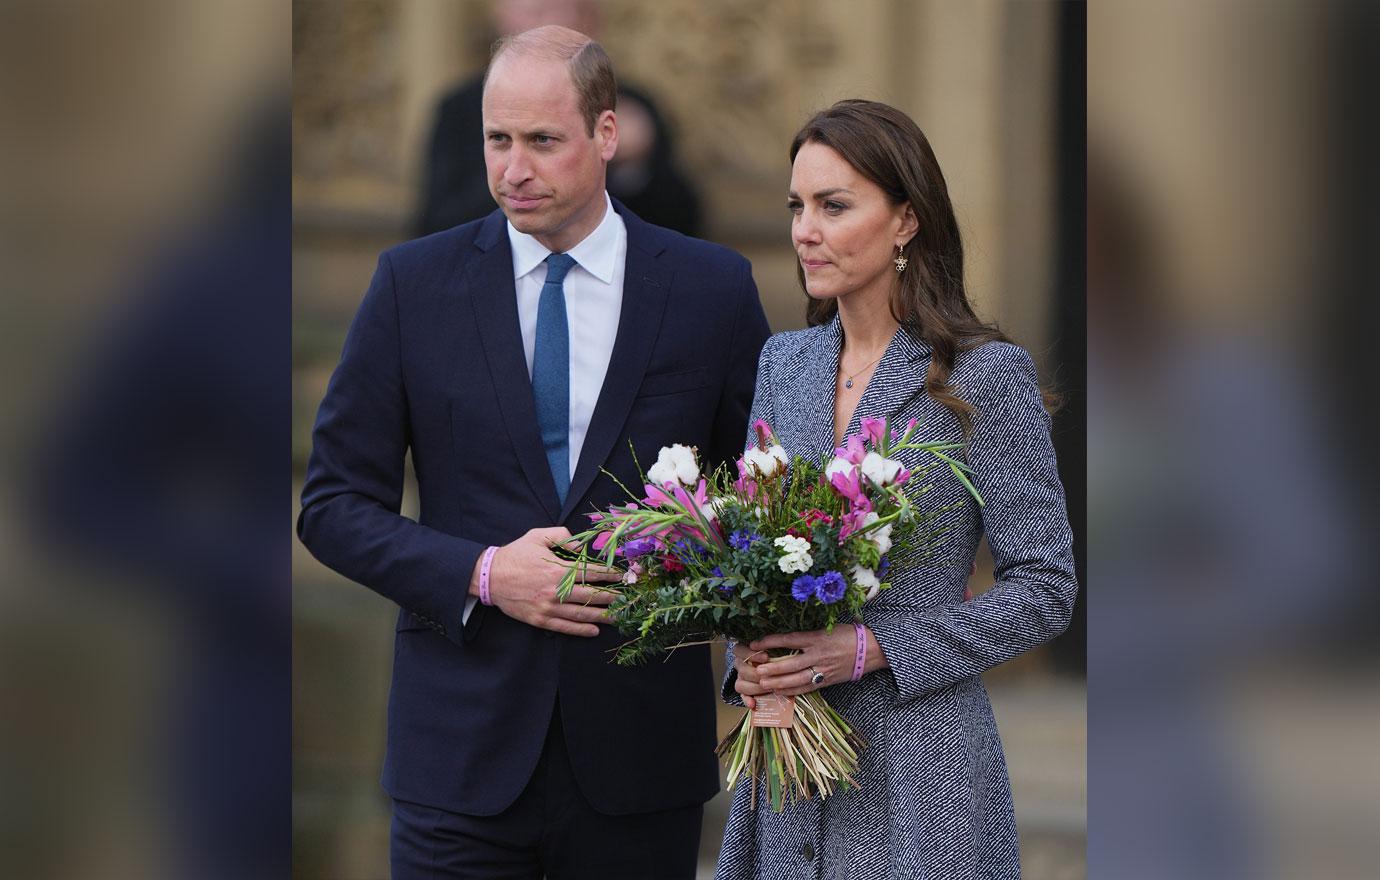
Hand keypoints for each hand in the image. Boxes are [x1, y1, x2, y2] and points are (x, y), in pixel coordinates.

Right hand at [475, 527, 621, 636]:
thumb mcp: (538, 535)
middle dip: (613, 597)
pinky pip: (565, 627)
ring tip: (619, 617)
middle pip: (591, 595)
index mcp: (557, 569)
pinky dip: (581, 631)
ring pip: (582, 614)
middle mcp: (556, 590)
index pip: (590, 572)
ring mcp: (548, 607)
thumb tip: (583, 545)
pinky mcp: (540, 620)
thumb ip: (563, 535)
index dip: (609, 575)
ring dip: (603, 616)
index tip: (622, 576)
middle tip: (629, 599)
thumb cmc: (516, 555)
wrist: (490, 577)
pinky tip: (595, 630)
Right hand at [731, 645, 770, 709]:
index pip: (740, 651)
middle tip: (770, 677)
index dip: (752, 655)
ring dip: (755, 688)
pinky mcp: (744, 693)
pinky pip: (742, 697)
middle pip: (742, 670)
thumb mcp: (773, 652)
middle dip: (757, 674)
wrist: (775, 671)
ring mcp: (741, 680)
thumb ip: (772, 651)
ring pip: (740, 684)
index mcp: (744, 654)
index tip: (766, 657)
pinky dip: (748, 701)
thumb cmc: (774, 659)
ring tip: (768, 689)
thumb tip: (778, 650)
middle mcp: (741, 666)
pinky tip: (753, 703)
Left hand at [744, 625, 887, 696]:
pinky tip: (779, 691)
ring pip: (798, 679)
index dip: (770, 642)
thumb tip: (784, 638)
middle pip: (791, 663)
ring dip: (779, 682)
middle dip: (773, 668)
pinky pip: (807, 687)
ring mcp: (823, 669)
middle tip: (757, 670)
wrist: (871, 649)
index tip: (755, 644)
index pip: (789, 640)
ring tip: (763, 683)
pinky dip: (792, 690)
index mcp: (817, 638)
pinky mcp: (827, 680)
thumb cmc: (848, 635)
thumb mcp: (827, 628)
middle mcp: (819, 654)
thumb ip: (807, 635)